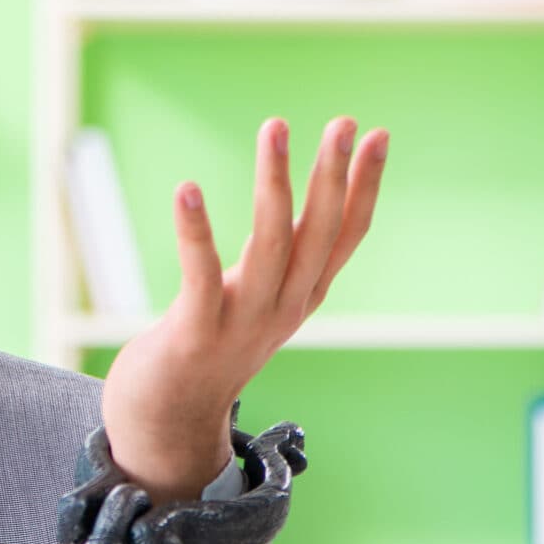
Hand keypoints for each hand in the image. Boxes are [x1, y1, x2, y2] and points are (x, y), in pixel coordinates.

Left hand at [99, 115, 387, 501]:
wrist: (167, 421)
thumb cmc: (209, 348)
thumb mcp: (259, 302)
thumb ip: (280, 262)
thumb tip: (294, 205)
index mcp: (303, 298)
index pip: (345, 236)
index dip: (364, 187)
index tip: (377, 134)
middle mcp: (283, 310)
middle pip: (317, 235)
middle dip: (333, 175)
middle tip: (344, 122)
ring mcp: (243, 324)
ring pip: (269, 245)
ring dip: (275, 184)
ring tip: (276, 128)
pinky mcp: (196, 334)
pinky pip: (200, 276)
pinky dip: (196, 231)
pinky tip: (187, 188)